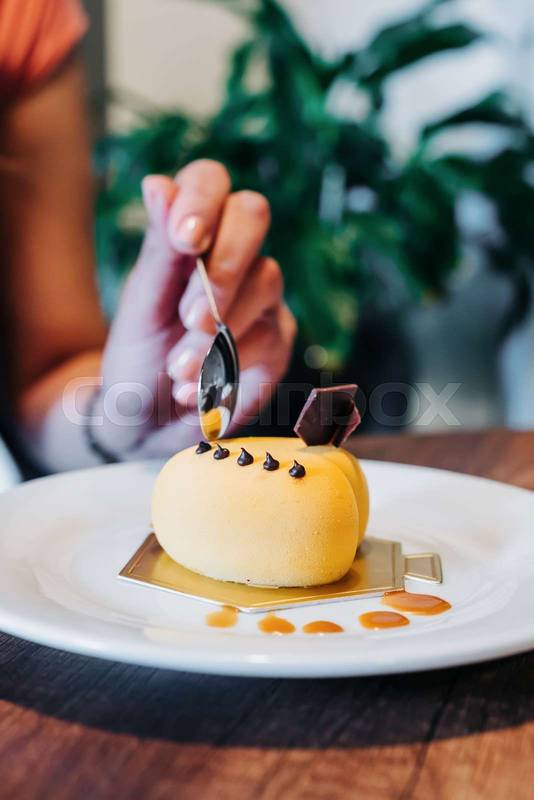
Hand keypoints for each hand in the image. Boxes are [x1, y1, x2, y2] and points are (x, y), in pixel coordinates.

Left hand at [97, 160, 295, 457]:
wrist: (148, 423)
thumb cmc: (139, 356)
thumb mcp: (141, 305)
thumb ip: (159, 249)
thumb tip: (158, 182)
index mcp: (193, 234)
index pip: (211, 181)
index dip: (203, 200)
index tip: (184, 238)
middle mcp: (234, 255)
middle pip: (253, 213)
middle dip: (220, 266)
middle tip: (189, 317)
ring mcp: (262, 296)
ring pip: (265, 280)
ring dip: (216, 332)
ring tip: (179, 371)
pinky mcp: (278, 339)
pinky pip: (269, 335)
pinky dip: (228, 366)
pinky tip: (197, 390)